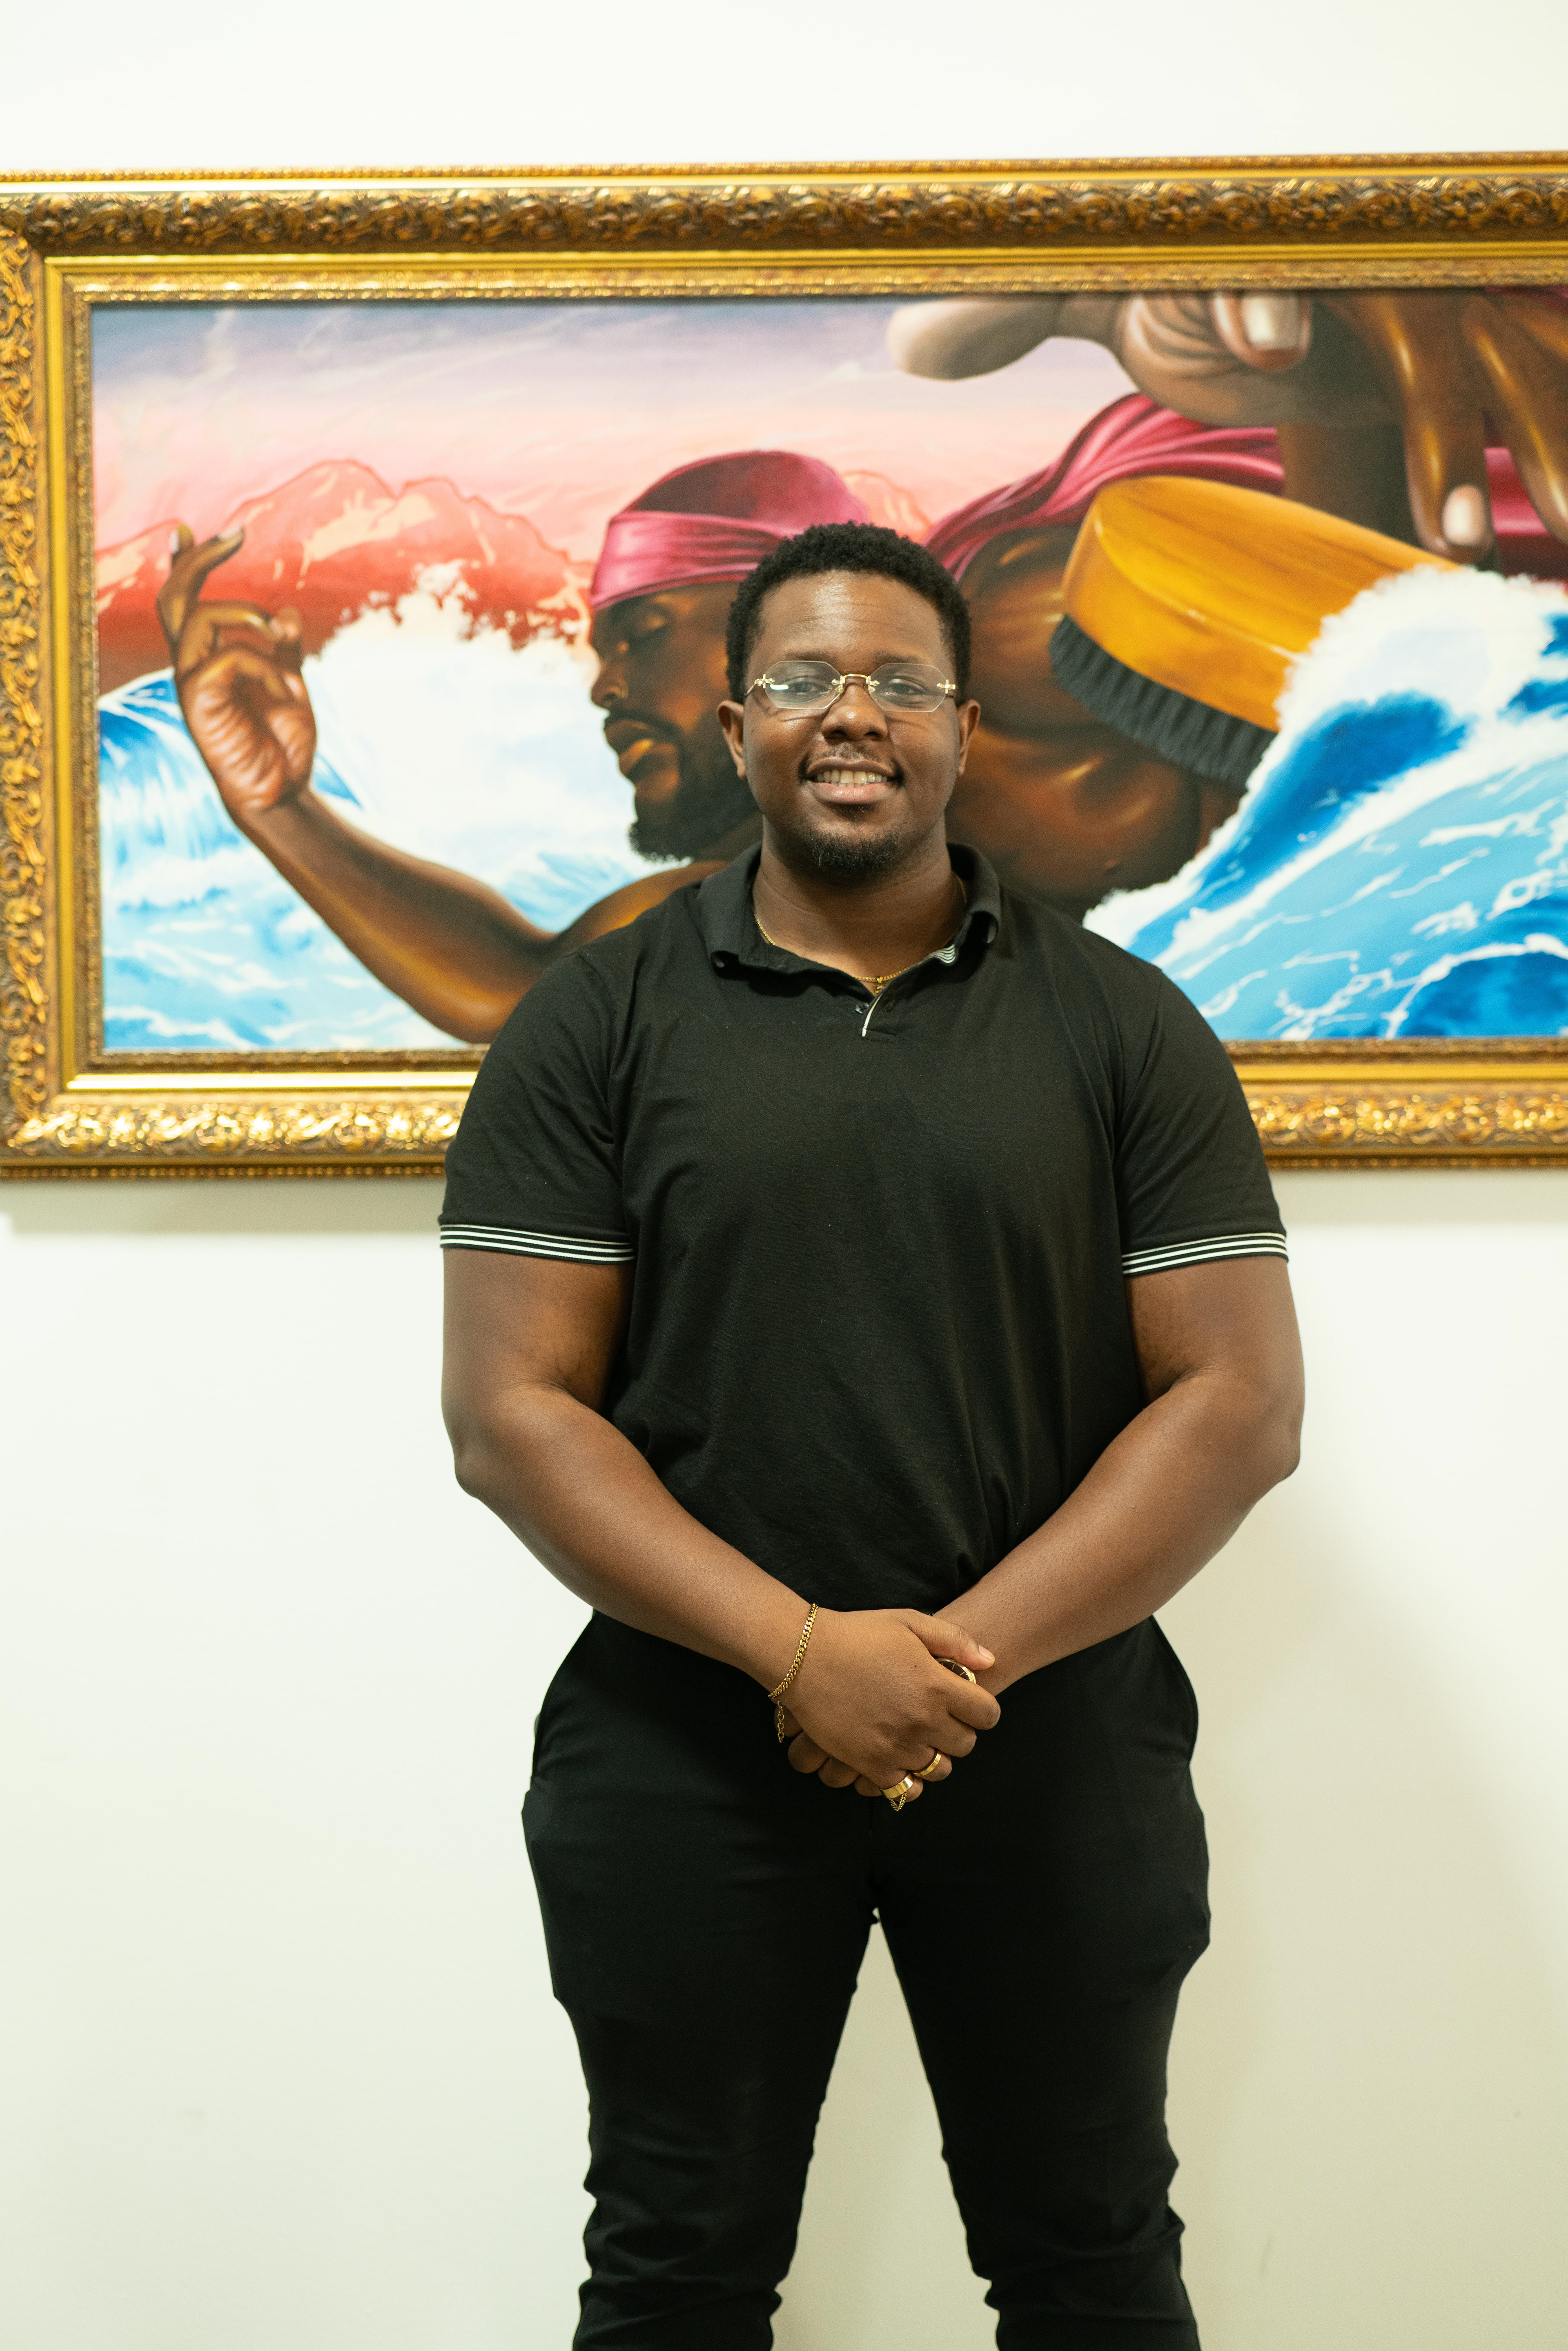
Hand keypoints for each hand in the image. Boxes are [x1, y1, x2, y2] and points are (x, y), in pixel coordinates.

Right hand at [157, 525, 317, 827]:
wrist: (283, 792)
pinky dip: (262, 664)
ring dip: (246, 614)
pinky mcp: (199, 705)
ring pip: (197, 619)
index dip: (182, 564)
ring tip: (282, 636)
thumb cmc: (281, 741)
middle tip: (237, 533)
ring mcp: (191, 684)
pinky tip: (285, 688)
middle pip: (174, 598)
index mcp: (207, 658)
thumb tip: (289, 614)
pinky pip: (226, 659)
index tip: (187, 529)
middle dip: (198, 560)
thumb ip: (284, 649)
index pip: (183, 602)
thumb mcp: (288, 682)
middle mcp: (190, 666)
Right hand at [777, 1608, 999, 1802]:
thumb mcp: (910, 1622)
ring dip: (934, 1755)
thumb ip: (955, 1641)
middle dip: (959, 1731)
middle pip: (966, 1745)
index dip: (981, 1708)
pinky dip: (909, 1778)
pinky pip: (906, 1788)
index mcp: (937, 1686)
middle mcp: (922, 1721)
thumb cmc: (858, 1634)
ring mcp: (897, 1747)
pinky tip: (900, 1757)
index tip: (967, 1702)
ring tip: (918, 1736)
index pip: (988, 1714)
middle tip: (939, 1717)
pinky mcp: (871, 1764)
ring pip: (939, 1768)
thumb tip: (990, 1661)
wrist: (804, 1656)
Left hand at [887, 288, 1567, 560]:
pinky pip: (1525, 400)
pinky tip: (1516, 542)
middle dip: (1410, 400)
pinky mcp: (1477, 354)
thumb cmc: (1198, 292)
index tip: (1265, 344)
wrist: (1290, 303)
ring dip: (1480, 458)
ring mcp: (1432, 319)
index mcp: (1272, 251)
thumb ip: (1019, 310)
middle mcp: (1367, 278)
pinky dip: (1534, 463)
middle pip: (1409, 329)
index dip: (1268, 300)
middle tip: (1420, 495)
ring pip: (1482, 377)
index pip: (1275, 265)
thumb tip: (911, 348)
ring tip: (1460, 543)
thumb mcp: (1110, 290)